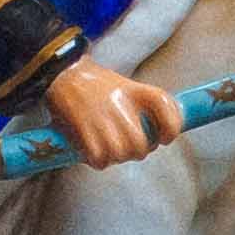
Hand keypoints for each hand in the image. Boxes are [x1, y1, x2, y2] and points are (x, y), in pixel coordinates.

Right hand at [44, 63, 183, 171]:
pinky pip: (99, 158)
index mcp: (138, 91)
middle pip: (142, 144)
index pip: (166, 109)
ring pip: (121, 154)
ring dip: (115, 158)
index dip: (171, 129)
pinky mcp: (83, 127)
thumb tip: (161, 136)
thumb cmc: (99, 87)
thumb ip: (146, 109)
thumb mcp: (128, 88)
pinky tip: (93, 152)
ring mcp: (103, 116)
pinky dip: (98, 161)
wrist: (64, 74)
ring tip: (108, 150)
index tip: (164, 138)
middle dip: (136, 151)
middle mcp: (122, 102)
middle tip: (126, 147)